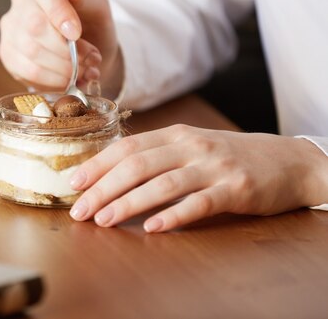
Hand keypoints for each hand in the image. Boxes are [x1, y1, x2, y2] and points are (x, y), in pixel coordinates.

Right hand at [0, 0, 123, 97]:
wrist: (86, 52)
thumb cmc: (90, 24)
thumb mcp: (96, 7)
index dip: (59, 12)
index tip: (76, 33)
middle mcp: (20, 2)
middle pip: (35, 25)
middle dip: (67, 49)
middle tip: (90, 60)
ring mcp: (10, 29)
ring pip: (31, 52)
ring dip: (63, 68)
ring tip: (85, 72)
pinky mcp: (8, 55)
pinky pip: (27, 72)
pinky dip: (53, 81)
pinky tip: (68, 80)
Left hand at [69, 124, 327, 231]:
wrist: (287, 160)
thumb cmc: (229, 156)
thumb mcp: (191, 145)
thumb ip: (157, 154)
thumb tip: (110, 171)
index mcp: (176, 134)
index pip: (127, 146)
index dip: (98, 164)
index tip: (74, 183)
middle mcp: (192, 146)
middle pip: (138, 165)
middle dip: (103, 188)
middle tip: (80, 210)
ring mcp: (214, 166)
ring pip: (163, 183)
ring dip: (129, 203)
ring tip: (104, 220)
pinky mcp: (235, 189)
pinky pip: (199, 203)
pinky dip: (174, 215)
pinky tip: (153, 227)